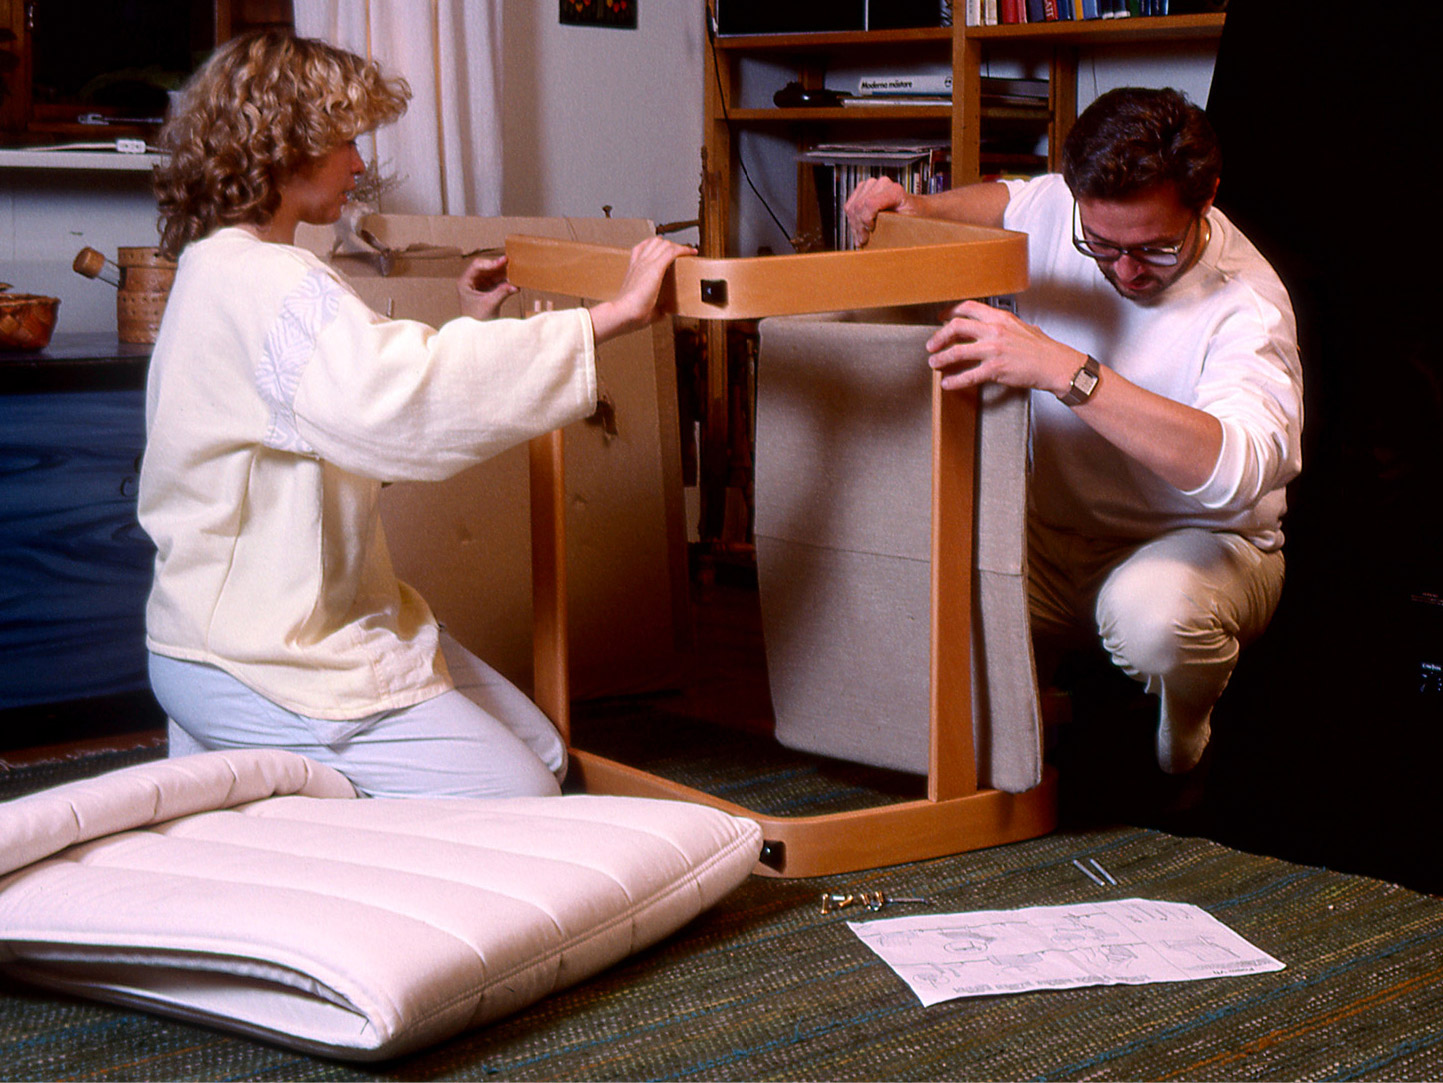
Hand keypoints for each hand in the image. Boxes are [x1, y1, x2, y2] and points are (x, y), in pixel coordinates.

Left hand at [456, 255, 517, 320]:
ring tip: (516, 273)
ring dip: (505, 274)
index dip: (491, 263)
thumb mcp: (490, 305)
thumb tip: (515, 285)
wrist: (477, 333)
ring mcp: (480, 285)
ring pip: (494, 274)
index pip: (477, 266)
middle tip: (512, 264)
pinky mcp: (488, 291)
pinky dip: (506, 282)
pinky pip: (498, 282)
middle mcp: (472, 281)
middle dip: (499, 267)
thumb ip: (501, 293)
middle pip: (487, 268)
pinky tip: (515, 282)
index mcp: (465, 282)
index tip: (503, 261)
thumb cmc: (476, 320)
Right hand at [588, 237, 694, 342]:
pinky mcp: (656, 268)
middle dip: (668, 243)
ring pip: (663, 243)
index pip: (640, 249)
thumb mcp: (642, 308)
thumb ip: (654, 308)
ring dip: (676, 245)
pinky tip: (691, 252)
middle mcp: (639, 264)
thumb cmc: (628, 315)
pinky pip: (672, 251)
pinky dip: (683, 249)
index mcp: (633, 271)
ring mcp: (646, 264)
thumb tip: (663, 312)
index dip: (651, 245)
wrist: (622, 313)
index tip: (662, 248)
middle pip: (654, 242)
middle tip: (679, 250)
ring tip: (687, 251)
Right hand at [843, 176, 911, 247]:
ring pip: (852, 207)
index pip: (870, 204)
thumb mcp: (909, 225)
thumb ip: (895, 229)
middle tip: (864, 241)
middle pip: (859, 206)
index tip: (871, 232)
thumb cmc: (913, 216)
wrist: (914, 208)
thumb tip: (879, 242)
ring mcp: (871, 185)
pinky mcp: (862, 189)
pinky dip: (852, 221)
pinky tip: (859, 231)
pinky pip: (849, 206)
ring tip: (861, 238)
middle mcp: (882, 184)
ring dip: (854, 226)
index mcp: (894, 191)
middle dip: (859, 227)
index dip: (866, 221)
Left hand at [926, 300, 1083, 395]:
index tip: (942, 319)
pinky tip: (947, 383)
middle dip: (939, 336)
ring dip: (941, 358)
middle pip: (956, 327)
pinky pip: (968, 376)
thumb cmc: (1041, 348)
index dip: (950, 313)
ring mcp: (994, 350)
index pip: (967, 308)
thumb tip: (989, 325)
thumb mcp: (1020, 326)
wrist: (1055, 364)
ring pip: (957, 351)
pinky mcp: (995, 369)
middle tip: (931, 344)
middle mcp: (994, 330)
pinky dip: (954, 380)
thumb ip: (1002, 324)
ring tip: (934, 363)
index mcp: (999, 317)